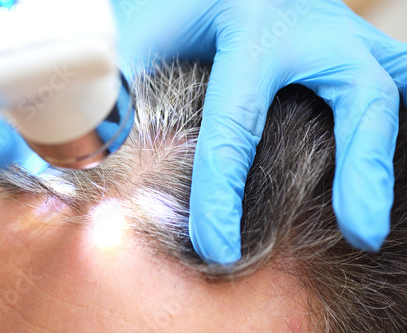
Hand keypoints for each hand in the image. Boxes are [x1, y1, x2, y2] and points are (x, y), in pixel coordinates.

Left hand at [112, 0, 406, 263]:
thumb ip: (126, 86)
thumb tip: (102, 149)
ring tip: (375, 212)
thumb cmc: (177, 2)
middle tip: (361, 232)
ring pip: (388, 85)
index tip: (218, 246)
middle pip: (358, 97)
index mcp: (249, 25)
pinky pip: (392, 74)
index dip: (224, 193)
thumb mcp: (146, 31)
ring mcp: (338, 29)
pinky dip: (397, 115)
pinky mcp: (350, 39)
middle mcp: (307, 24)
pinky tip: (387, 156)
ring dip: (386, 149)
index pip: (237, 124)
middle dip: (361, 169)